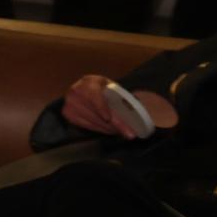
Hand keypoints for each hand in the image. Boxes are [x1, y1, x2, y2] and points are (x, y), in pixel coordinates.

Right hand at [61, 76, 176, 136]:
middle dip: (114, 125)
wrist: (83, 88)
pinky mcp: (68, 114)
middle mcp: (75, 92)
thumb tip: (148, 106)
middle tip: (129, 134)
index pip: (95, 97)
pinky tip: (110, 130)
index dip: (102, 108)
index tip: (110, 119)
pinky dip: (99, 129)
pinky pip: (86, 126)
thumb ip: (124, 95)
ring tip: (123, 133)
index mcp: (89, 82)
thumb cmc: (102, 88)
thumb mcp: (113, 87)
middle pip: (97, 113)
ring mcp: (70, 104)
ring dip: (109, 129)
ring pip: (92, 122)